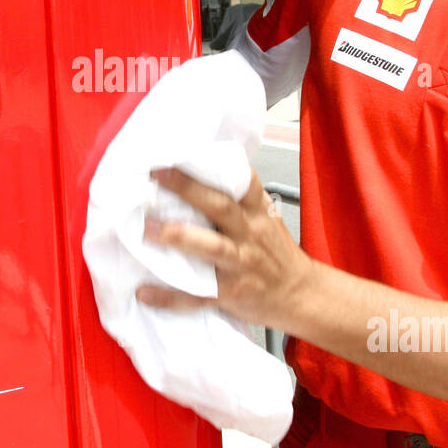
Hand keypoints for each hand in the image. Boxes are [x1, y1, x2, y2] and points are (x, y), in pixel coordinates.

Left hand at [136, 166, 316, 331]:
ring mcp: (241, 266)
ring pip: (211, 248)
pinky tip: (145, 292)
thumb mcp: (266, 220)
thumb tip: (200, 171)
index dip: (217, 164)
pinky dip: (170, 296)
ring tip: (147, 229)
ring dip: (178, 237)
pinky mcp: (231, 295)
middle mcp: (250, 235)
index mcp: (258, 214)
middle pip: (221, 207)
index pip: (243, 182)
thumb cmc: (276, 255)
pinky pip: (198, 296)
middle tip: (156, 174)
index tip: (184, 150)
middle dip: (188, 189)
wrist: (302, 296)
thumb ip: (239, 200)